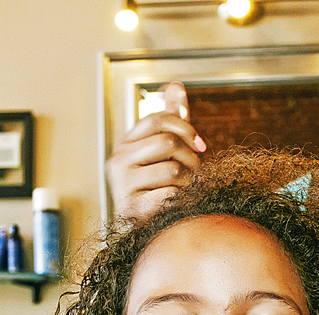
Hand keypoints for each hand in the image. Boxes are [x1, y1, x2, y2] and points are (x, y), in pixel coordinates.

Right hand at [105, 82, 206, 219]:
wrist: (149, 225)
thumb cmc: (160, 185)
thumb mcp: (165, 149)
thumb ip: (171, 119)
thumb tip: (176, 86)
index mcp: (126, 144)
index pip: (157, 120)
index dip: (185, 128)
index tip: (201, 145)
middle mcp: (118, 161)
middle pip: (167, 143)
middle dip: (190, 159)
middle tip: (195, 173)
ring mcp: (122, 185)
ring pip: (172, 170)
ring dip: (189, 182)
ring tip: (185, 190)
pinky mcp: (131, 207)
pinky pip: (170, 194)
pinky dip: (180, 200)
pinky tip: (175, 204)